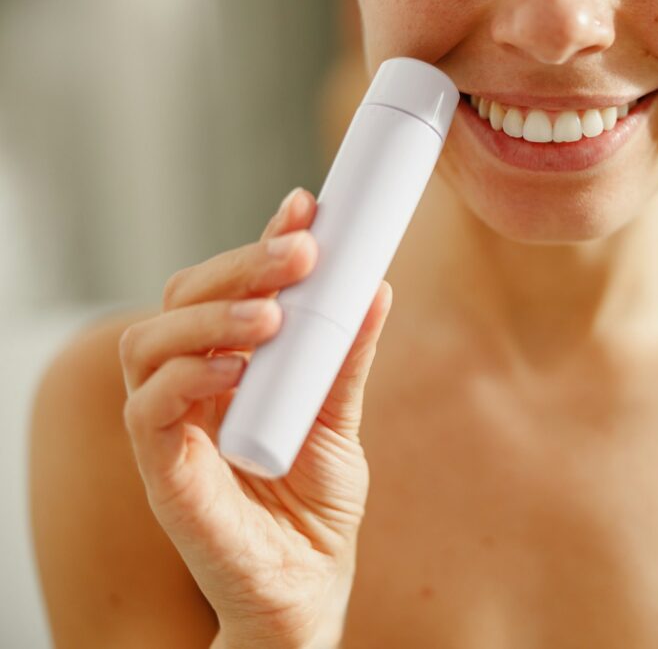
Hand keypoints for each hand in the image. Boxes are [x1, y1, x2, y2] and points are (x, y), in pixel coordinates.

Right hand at [118, 188, 391, 647]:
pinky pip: (148, 409)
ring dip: (212, 314)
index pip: (226, 287)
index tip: (306, 206)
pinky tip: (235, 368)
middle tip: (301, 250)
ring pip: (152, 342)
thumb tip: (374, 288)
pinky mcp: (161, 469)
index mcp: (231, 365)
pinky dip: (187, 376)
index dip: (259, 242)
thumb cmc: (314, 505)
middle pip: (184, 299)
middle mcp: (193, 385)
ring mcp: (171, 425)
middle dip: (241, 264)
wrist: (307, 585)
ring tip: (274, 315)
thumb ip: (347, 358)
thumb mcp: (340, 419)